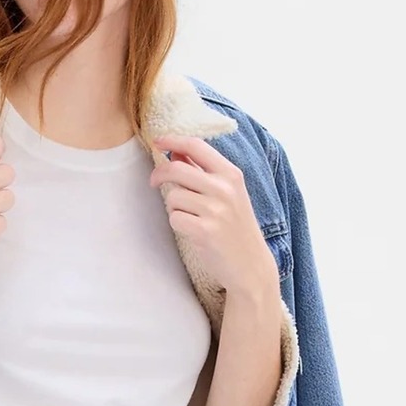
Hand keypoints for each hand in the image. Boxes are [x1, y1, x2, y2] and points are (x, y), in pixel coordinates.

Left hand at [149, 133, 278, 303]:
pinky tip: (192, 231)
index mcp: (231, 174)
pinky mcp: (205, 231)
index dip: (172, 140)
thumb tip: (175, 151)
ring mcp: (215, 210)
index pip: (196, 146)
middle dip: (159, 174)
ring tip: (190, 217)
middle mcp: (224, 188)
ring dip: (174, 207)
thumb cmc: (236, 228)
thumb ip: (203, 172)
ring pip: (173, 196)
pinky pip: (175, 218)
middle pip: (176, 168)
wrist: (251, 265)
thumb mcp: (228, 194)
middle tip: (154, 181)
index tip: (157, 142)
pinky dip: (178, 224)